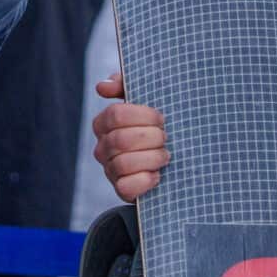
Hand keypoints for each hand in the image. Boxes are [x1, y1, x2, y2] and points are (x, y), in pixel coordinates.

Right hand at [92, 72, 168, 200]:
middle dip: (150, 138)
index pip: (115, 115)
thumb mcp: (146, 102)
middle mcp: (102, 147)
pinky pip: (126, 187)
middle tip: (165, 137)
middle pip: (120, 140)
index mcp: (104, 123)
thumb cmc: (156, 126)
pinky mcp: (121, 190)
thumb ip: (125, 86)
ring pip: (123, 164)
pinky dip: (145, 180)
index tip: (161, 118)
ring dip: (152, 158)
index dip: (143, 116)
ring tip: (166, 155)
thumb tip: (102, 86)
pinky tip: (158, 174)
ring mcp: (110, 170)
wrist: (174, 161)